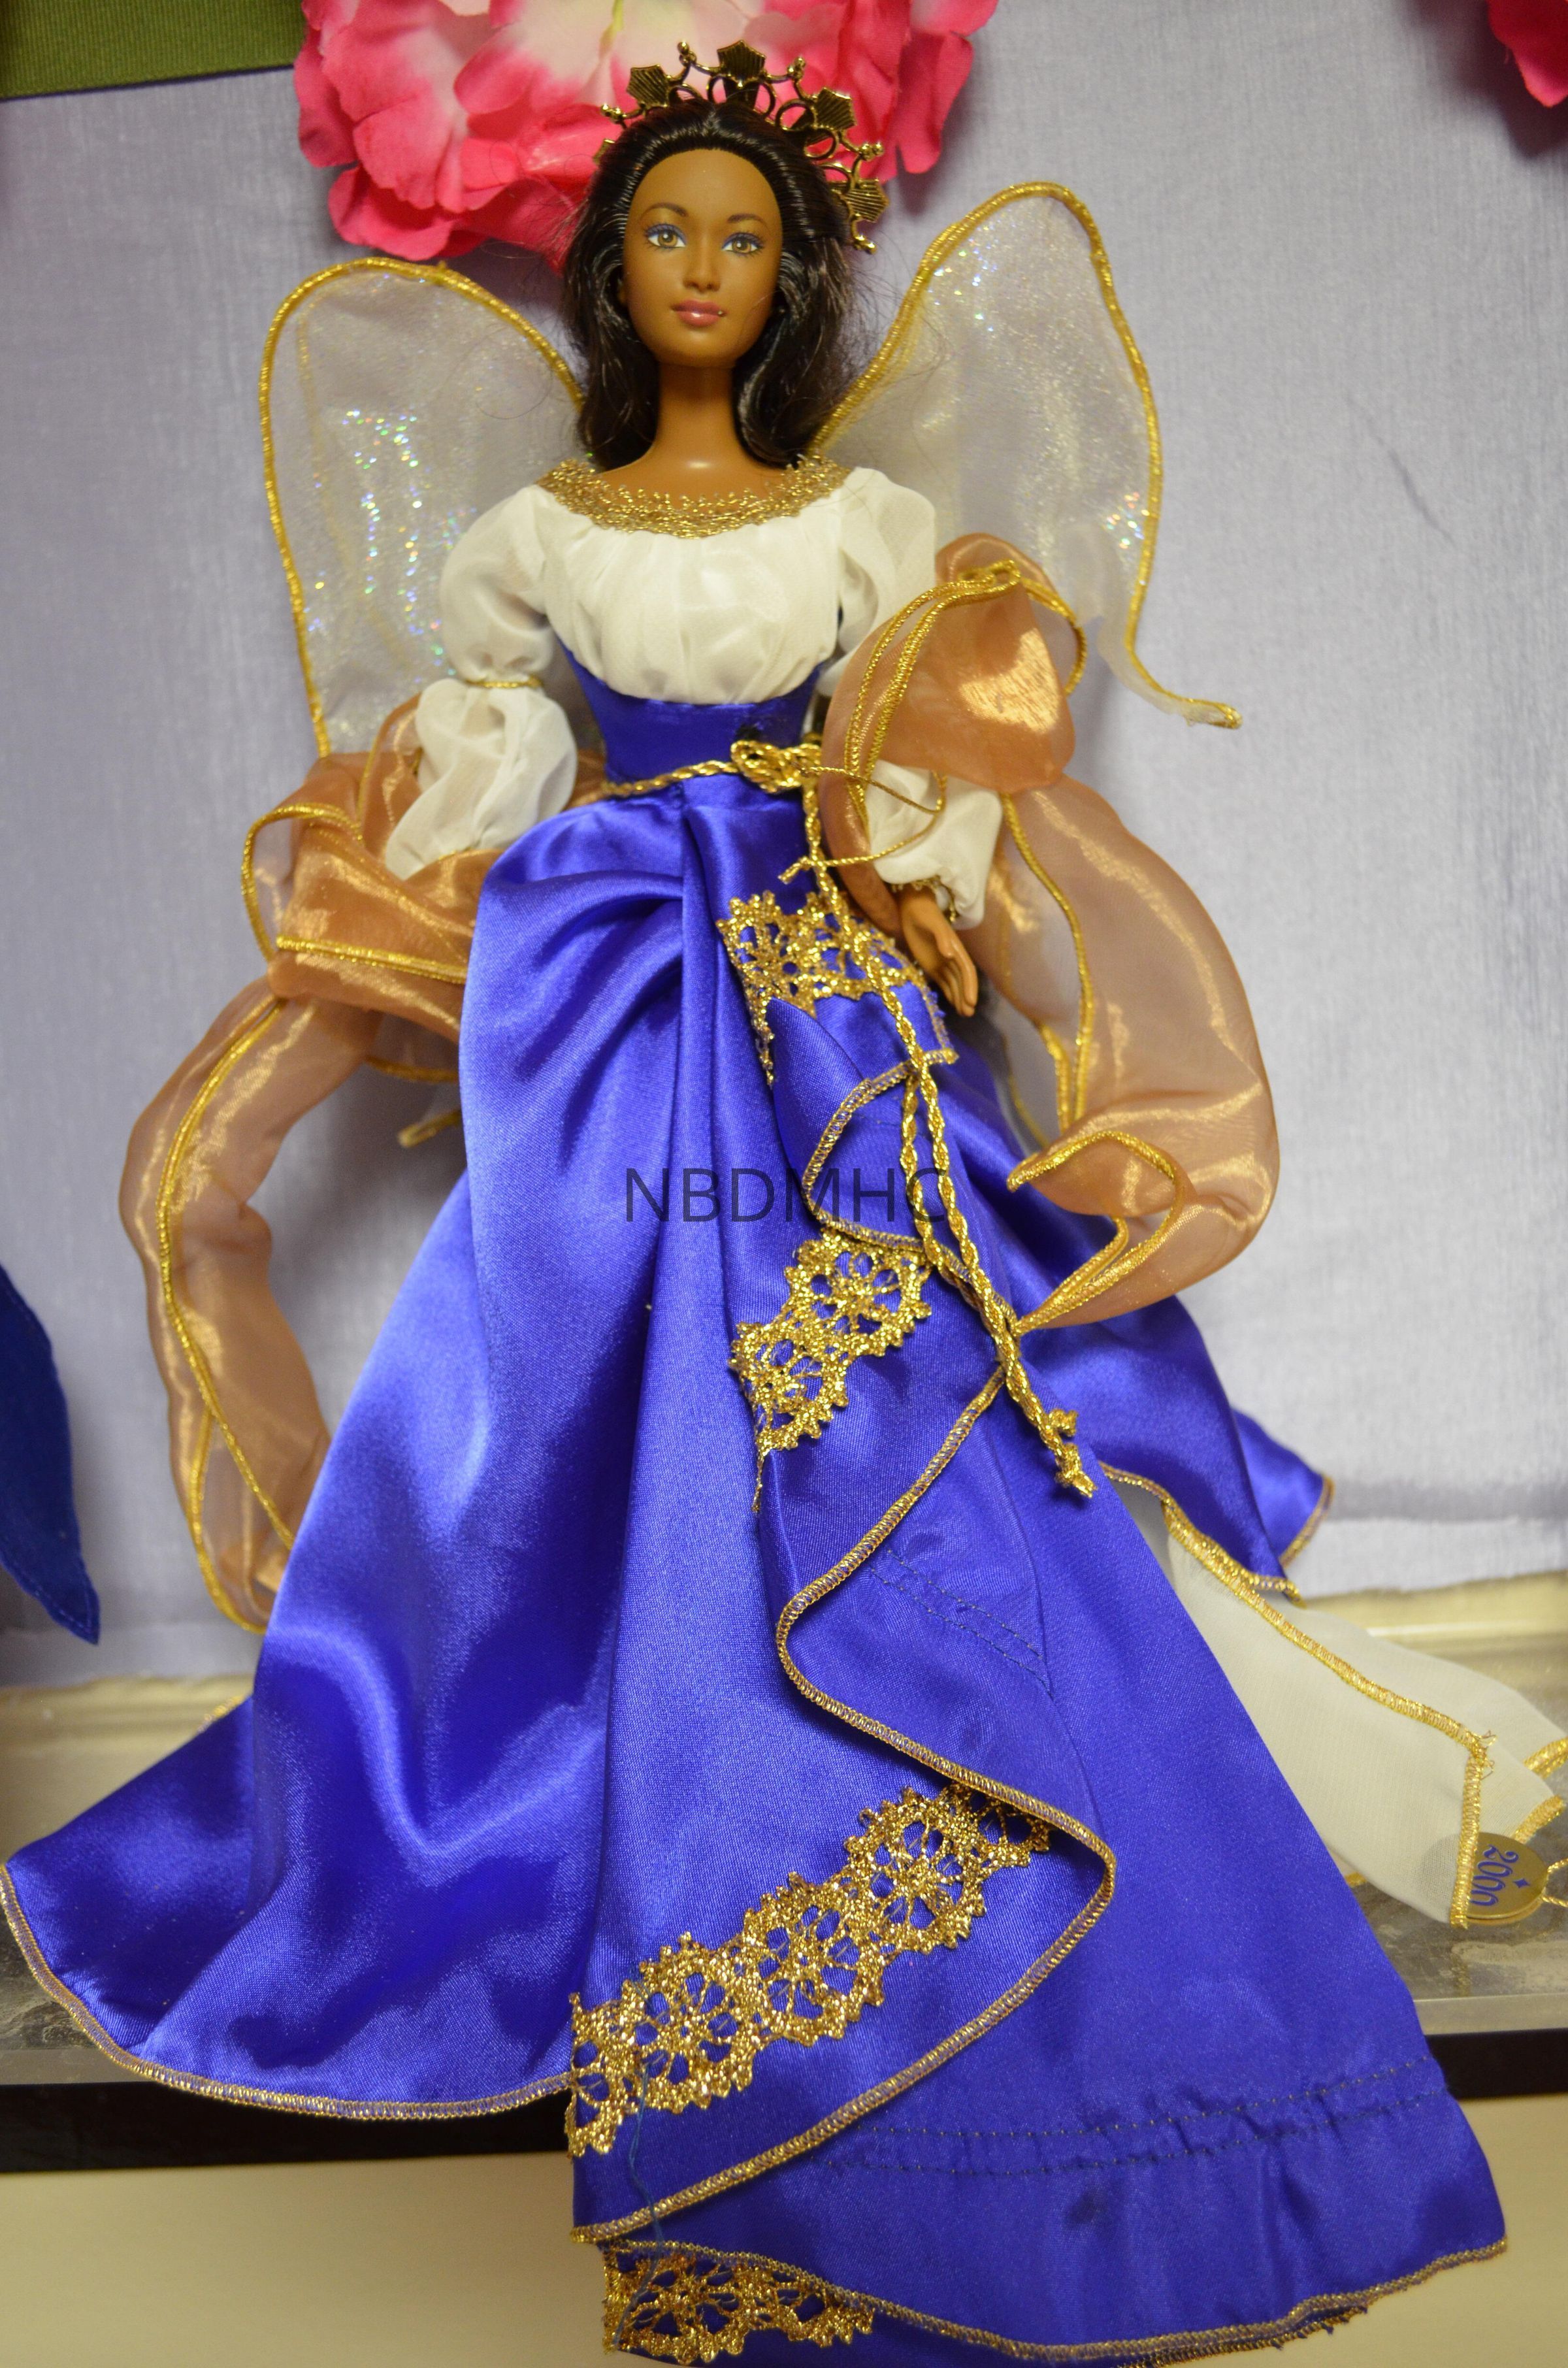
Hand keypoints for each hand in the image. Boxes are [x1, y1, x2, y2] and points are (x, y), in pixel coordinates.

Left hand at [895, 885, 978, 1018]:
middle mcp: (952, 957)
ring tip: (963, 1014)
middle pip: (962, 980)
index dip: (970, 985)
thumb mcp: (932, 923)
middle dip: (966, 996)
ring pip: (954, 983)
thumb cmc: (924, 913)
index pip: (966, 970)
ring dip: (959, 998)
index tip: (972, 1001)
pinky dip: (949, 993)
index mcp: (956, 948)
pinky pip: (943, 982)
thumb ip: (941, 937)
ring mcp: (942, 962)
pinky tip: (953, 1005)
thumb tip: (950, 954)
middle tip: (968, 1013)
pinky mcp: (931, 965)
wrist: (912, 909)